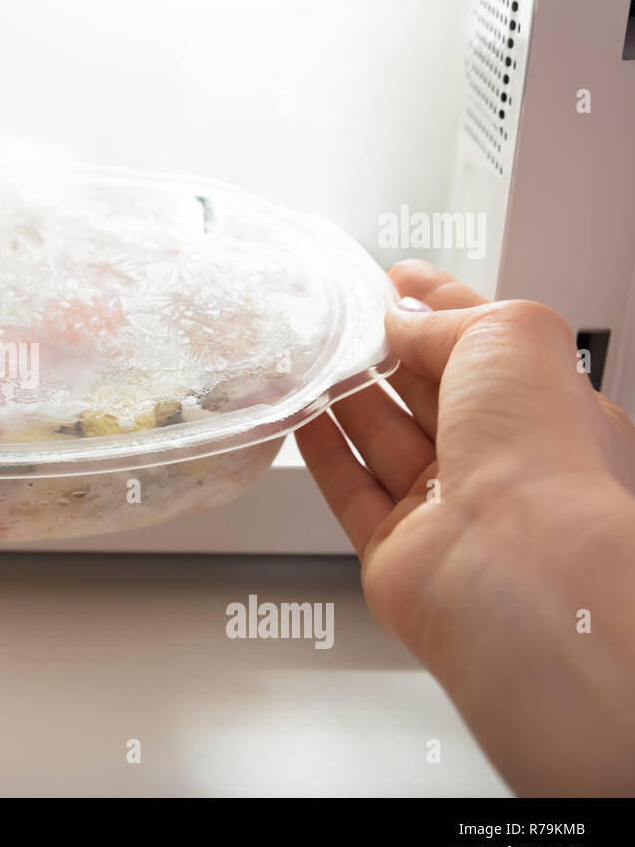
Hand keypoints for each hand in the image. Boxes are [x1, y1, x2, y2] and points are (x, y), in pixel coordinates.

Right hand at [297, 258, 634, 794]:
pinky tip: (300, 417)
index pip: (485, 344)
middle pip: (430, 392)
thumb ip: (448, 318)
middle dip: (385, 352)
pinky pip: (350, 491)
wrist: (516, 567)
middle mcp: (502, 459)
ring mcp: (448, 507)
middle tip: (338, 317)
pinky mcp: (394, 549)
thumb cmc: (539, 452)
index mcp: (547, 407)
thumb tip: (403, 317)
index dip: (440, 307)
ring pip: (385, 440)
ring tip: (307, 356)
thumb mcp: (510, 336)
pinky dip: (322, 452)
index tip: (396, 280)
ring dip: (346, 397)